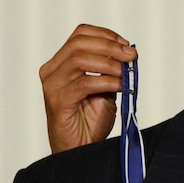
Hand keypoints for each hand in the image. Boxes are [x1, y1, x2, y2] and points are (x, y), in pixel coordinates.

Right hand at [39, 24, 136, 152]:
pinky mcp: (58, 101)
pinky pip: (84, 83)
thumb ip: (111, 69)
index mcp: (61, 63)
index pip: (81, 34)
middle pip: (79, 43)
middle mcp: (52, 71)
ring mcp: (53, 85)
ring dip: (109, 64)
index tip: (126, 45)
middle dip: (111, 46)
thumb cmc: (90, 119)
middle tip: (131, 56)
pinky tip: (120, 87)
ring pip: (80, 59)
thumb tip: (128, 52)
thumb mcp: (105, 87)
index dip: (106, 35)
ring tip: (125, 74)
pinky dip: (107, 82)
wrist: (81, 148)